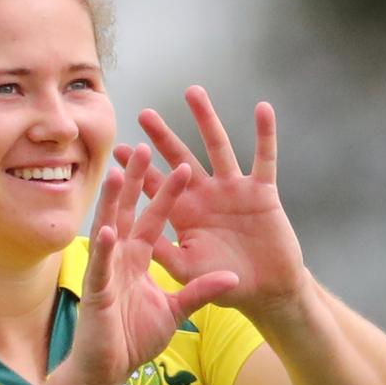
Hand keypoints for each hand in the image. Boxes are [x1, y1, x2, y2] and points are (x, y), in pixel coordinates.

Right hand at [70, 144, 238, 384]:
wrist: (108, 370)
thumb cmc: (134, 339)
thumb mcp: (177, 311)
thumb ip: (201, 292)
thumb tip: (231, 277)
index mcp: (137, 258)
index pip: (154, 218)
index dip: (167, 194)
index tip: (181, 166)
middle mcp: (120, 258)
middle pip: (129, 211)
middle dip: (136, 181)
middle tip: (145, 147)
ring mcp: (105, 272)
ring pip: (108, 229)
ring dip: (112, 202)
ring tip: (117, 172)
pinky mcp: (96, 292)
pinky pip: (100, 268)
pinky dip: (103, 249)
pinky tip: (106, 229)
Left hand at [113, 86, 306, 318]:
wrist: (267, 291)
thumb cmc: (224, 284)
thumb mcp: (186, 270)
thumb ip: (162, 254)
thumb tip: (132, 236)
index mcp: (184, 213)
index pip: (156, 186)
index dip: (138, 171)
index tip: (119, 151)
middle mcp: (206, 195)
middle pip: (181, 158)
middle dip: (163, 137)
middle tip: (145, 115)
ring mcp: (234, 190)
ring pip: (218, 147)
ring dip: (206, 119)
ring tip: (192, 92)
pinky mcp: (262, 191)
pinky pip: (264, 158)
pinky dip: (265, 134)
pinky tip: (263, 109)